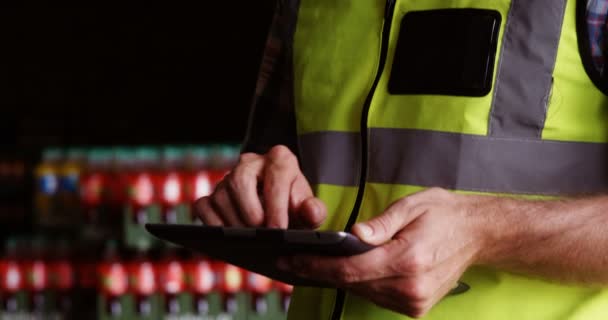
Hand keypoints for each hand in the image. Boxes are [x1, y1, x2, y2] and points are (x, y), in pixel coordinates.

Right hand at [195, 145, 326, 228]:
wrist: (280, 211)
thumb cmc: (295, 208)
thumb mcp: (309, 210)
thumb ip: (314, 211)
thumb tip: (311, 213)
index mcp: (279, 159)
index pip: (276, 175)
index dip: (276, 204)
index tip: (278, 230)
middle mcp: (250, 163)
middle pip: (240, 180)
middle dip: (250, 211)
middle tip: (261, 235)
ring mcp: (228, 178)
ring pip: (221, 196)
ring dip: (234, 223)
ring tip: (249, 241)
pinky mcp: (212, 194)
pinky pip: (203, 207)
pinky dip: (213, 223)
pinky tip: (227, 238)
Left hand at [278, 188, 492, 317]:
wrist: (477, 234)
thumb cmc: (444, 215)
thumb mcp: (412, 206)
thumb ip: (381, 223)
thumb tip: (354, 235)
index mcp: (408, 259)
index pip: (350, 268)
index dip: (316, 265)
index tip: (293, 259)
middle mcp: (410, 287)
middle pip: (352, 283)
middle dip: (321, 271)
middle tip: (293, 260)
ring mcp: (414, 301)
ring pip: (362, 292)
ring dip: (339, 278)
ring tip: (314, 263)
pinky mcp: (416, 307)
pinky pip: (377, 297)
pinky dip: (361, 284)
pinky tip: (349, 270)